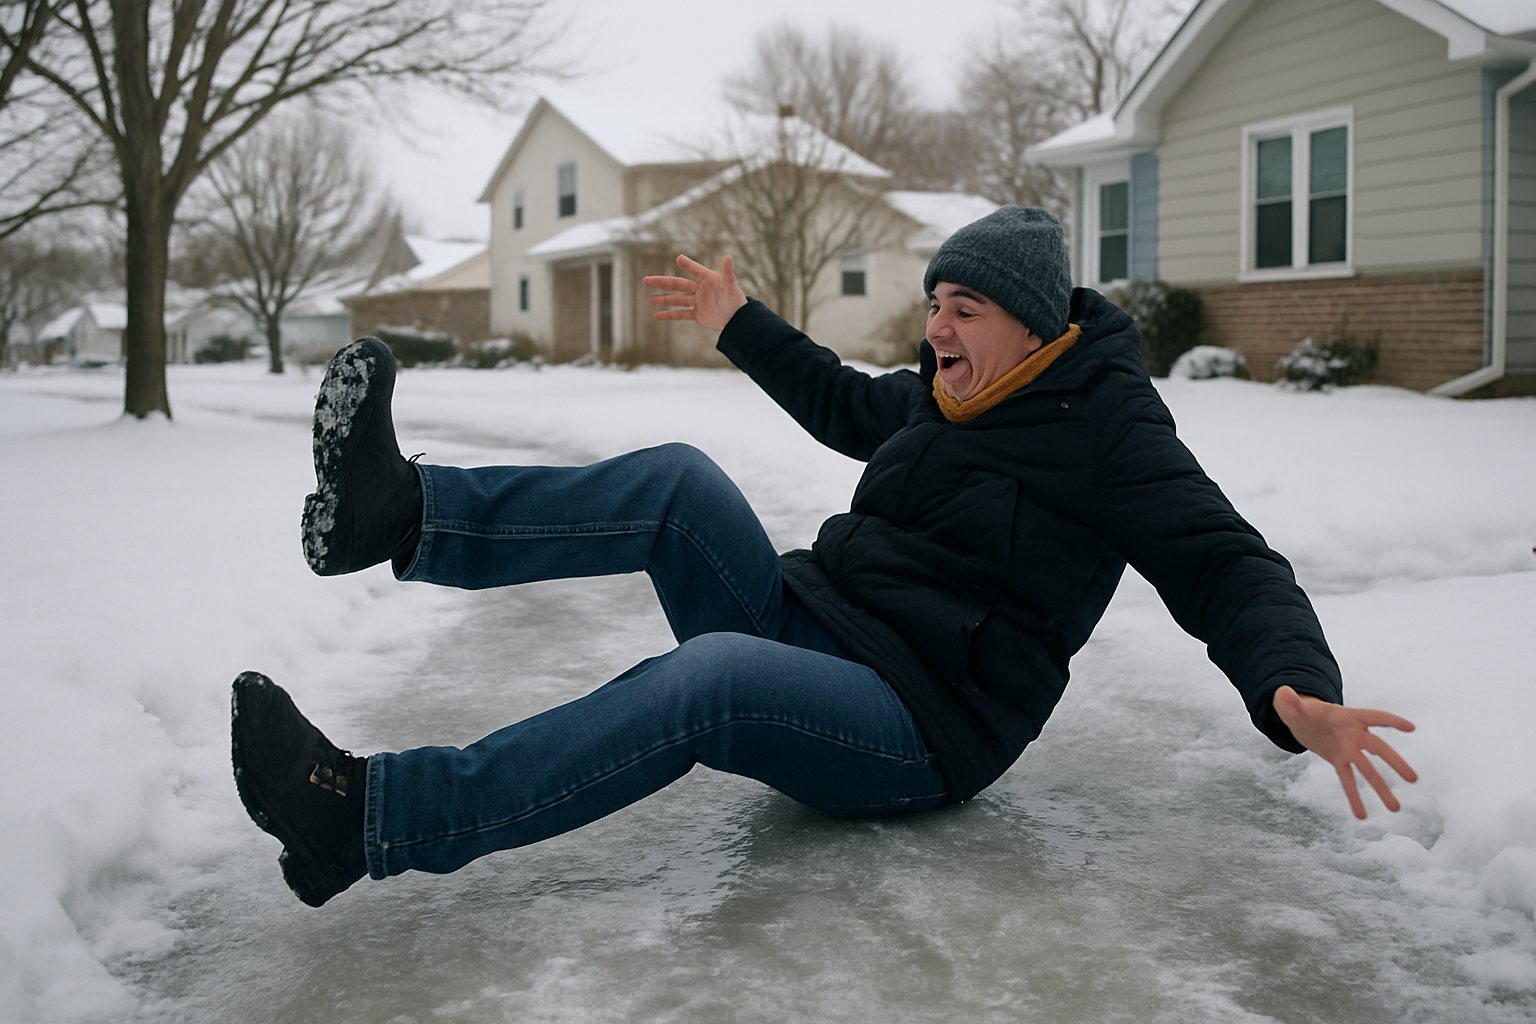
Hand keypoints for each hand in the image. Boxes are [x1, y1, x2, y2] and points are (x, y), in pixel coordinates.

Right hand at [643, 254, 747, 331]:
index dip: (688, 265)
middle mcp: (700, 289)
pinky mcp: (698, 315)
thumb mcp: (732, 286)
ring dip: (663, 299)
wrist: (738, 321)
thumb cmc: (737, 302)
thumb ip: (728, 272)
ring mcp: (698, 302)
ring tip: (650, 298)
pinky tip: (657, 315)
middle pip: (677, 284)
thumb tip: (728, 257)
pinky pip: (681, 314)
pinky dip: (670, 315)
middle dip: (661, 282)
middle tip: (646, 280)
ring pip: (677, 299)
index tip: (679, 259)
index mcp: (708, 279)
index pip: (695, 270)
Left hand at [1272, 685, 1416, 818]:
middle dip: (1395, 762)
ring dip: (1381, 788)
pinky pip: (1348, 781)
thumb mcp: (1292, 703)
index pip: (1374, 716)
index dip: (1391, 721)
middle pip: (1378, 748)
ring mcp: (1348, 749)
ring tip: (1395, 808)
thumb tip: (1284, 693)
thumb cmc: (1301, 708)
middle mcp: (1354, 734)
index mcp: (1347, 716)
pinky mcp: (1339, 761)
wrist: (1302, 720)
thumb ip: (1289, 701)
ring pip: (1367, 770)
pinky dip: (1354, 798)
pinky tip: (1362, 816)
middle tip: (1414, 779)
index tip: (1410, 728)